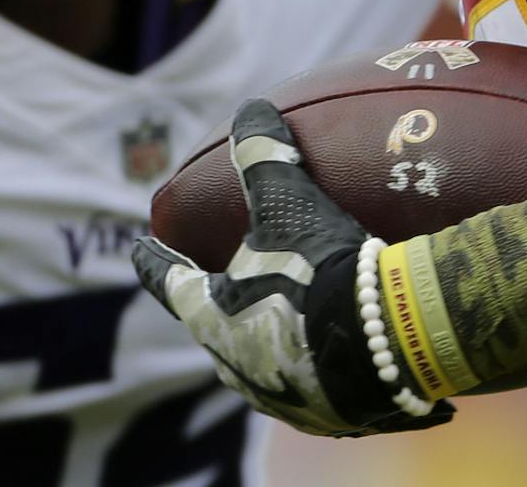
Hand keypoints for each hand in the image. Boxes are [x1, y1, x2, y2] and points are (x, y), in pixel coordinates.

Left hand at [132, 101, 455, 437]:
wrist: (389, 344)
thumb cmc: (321, 271)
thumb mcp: (290, 204)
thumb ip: (264, 155)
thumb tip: (251, 108)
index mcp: (211, 318)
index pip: (169, 282)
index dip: (153, 262)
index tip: (138, 250)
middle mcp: (234, 367)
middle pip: (215, 328)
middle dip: (218, 306)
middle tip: (227, 282)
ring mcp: (280, 399)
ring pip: (262, 363)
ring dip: (270, 340)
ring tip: (288, 320)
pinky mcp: (326, 419)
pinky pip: (315, 386)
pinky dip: (320, 366)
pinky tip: (344, 354)